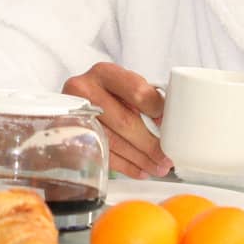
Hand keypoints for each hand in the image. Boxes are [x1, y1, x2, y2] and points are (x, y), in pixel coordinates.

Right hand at [63, 62, 170, 178]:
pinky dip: (125, 166)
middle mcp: (85, 90)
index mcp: (104, 73)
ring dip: (140, 159)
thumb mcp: (124, 86)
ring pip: (113, 142)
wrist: (77, 98)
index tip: (170, 124)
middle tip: (167, 158)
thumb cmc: (108, 93)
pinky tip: (140, 170)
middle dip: (150, 144)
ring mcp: (76, 114)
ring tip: (158, 167)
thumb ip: (145, 98)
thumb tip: (168, 126)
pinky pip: (102, 154)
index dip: (157, 110)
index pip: (137, 91)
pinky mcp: (73, 135)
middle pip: (124, 121)